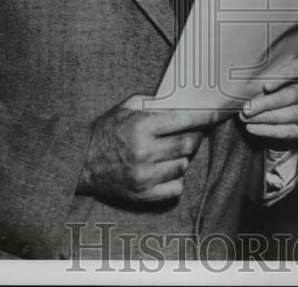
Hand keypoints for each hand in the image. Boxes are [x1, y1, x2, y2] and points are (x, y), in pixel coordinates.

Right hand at [78, 95, 213, 203]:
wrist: (80, 163)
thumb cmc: (106, 131)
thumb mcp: (126, 107)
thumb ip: (154, 103)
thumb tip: (183, 103)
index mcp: (141, 126)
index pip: (184, 120)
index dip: (205, 117)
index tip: (216, 114)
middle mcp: (145, 152)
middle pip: (188, 144)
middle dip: (193, 137)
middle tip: (188, 133)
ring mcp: (145, 176)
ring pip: (183, 165)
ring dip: (181, 158)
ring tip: (167, 152)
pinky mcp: (144, 195)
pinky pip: (176, 188)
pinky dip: (175, 179)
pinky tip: (164, 170)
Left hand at [239, 55, 297, 142]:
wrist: (285, 107)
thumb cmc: (276, 84)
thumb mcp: (273, 73)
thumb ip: (265, 73)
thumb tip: (246, 81)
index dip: (283, 76)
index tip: (265, 86)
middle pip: (294, 94)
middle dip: (268, 102)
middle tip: (248, 108)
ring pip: (292, 114)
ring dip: (266, 117)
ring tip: (246, 117)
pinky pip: (291, 131)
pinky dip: (270, 130)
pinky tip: (253, 127)